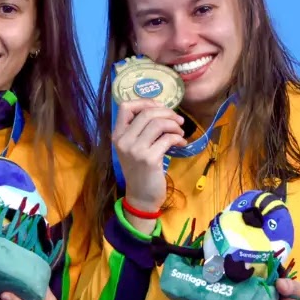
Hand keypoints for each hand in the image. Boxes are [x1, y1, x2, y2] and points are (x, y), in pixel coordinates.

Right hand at [112, 99, 186, 227]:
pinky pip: (167, 139)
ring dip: (174, 125)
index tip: (160, 108)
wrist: (141, 196)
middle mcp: (123, 140)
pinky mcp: (149, 159)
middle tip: (178, 120)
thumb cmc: (140, 170)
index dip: (145, 102)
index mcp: (117, 135)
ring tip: (180, 131)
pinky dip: (178, 138)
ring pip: (158, 123)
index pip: (125, 106)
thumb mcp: (133, 148)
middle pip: (147, 113)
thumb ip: (140, 130)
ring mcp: (135, 150)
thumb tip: (161, 109)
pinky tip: (181, 143)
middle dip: (167, 112)